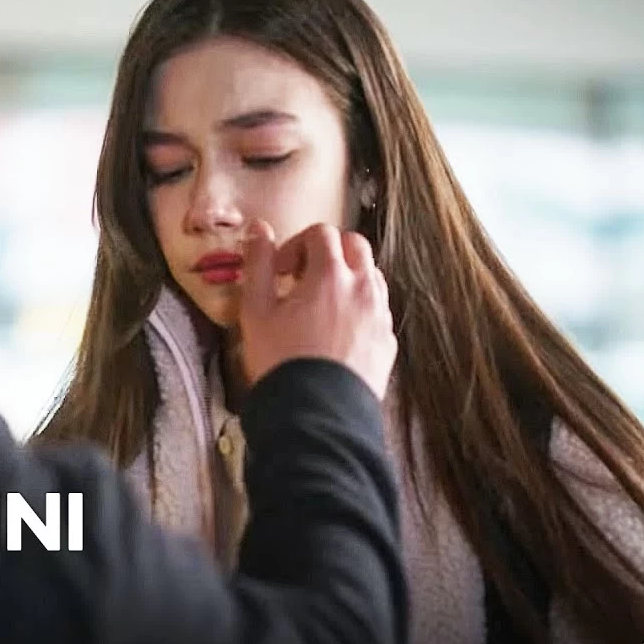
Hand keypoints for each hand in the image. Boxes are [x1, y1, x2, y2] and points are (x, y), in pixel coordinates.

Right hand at [237, 220, 396, 399]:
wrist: (317, 415)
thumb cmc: (280, 361)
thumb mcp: (256, 311)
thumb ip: (258, 264)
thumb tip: (259, 228)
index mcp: (331, 274)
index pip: (321, 233)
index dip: (297, 244)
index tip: (281, 270)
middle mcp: (363, 288)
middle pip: (355, 246)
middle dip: (329, 252)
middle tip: (303, 278)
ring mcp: (380, 316)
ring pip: (371, 277)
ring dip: (347, 278)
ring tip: (320, 306)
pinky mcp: (388, 344)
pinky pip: (377, 311)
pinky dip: (359, 308)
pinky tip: (337, 332)